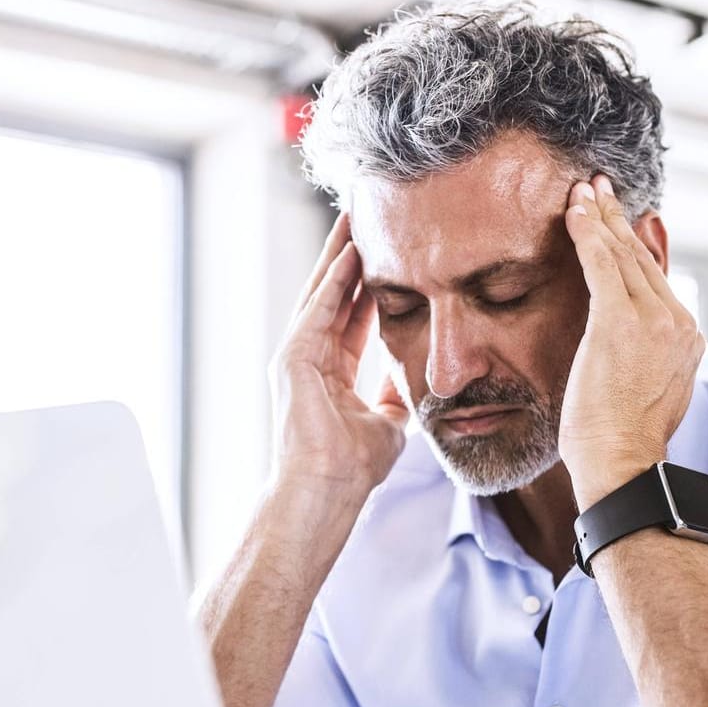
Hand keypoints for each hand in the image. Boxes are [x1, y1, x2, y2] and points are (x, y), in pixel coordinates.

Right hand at [268, 213, 409, 503]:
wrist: (328, 491)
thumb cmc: (353, 468)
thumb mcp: (389, 420)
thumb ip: (394, 392)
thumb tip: (415, 374)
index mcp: (331, 370)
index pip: (355, 313)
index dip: (372, 280)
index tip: (391, 249)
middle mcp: (310, 356)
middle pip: (335, 293)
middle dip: (352, 254)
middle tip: (369, 215)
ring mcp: (297, 355)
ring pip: (323, 292)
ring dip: (340, 253)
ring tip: (356, 216)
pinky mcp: (292, 358)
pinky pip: (317, 308)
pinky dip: (334, 279)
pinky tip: (351, 250)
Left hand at [559, 174, 704, 509]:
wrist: (623, 463)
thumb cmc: (623, 441)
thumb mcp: (648, 391)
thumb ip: (648, 358)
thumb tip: (635, 345)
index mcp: (685, 338)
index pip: (657, 279)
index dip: (635, 243)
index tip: (621, 218)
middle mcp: (678, 322)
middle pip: (643, 259)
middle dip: (618, 219)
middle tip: (599, 186)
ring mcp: (653, 320)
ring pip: (623, 255)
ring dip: (601, 216)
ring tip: (583, 189)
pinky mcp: (621, 322)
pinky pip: (601, 264)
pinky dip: (588, 233)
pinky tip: (574, 210)